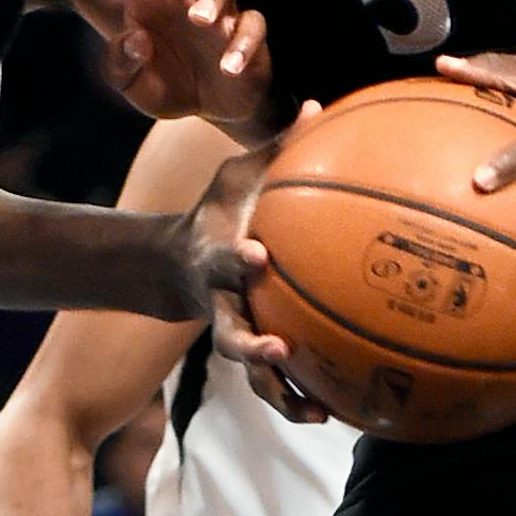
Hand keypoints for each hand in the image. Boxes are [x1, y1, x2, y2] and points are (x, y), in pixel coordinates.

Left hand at [102, 0, 276, 131]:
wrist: (207, 115)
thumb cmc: (163, 84)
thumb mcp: (129, 83)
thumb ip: (122, 62)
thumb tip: (135, 41)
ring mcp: (218, 11)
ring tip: (201, 17)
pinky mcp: (247, 34)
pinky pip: (252, 26)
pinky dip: (243, 42)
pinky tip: (229, 66)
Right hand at [193, 105, 331, 423]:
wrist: (176, 266)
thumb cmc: (216, 212)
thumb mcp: (236, 175)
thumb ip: (277, 146)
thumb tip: (316, 104)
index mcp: (219, 257)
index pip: (225, 260)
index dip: (237, 261)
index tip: (257, 257)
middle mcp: (224, 302)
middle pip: (230, 331)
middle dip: (251, 345)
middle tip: (279, 350)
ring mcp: (234, 333)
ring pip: (251, 373)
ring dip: (280, 394)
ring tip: (317, 412)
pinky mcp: (250, 355)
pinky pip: (274, 385)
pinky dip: (300, 400)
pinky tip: (338, 412)